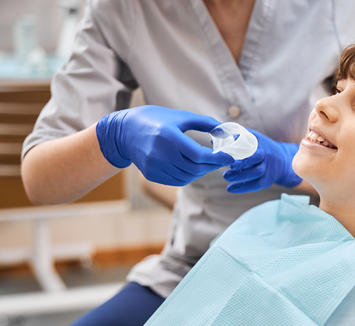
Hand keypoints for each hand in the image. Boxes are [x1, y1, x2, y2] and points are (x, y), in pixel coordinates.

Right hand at [95, 105, 234, 185]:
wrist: (124, 131)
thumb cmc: (154, 120)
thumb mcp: (179, 116)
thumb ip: (203, 122)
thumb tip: (224, 128)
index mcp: (169, 137)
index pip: (199, 155)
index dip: (218, 158)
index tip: (230, 157)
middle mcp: (160, 154)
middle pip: (196, 168)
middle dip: (212, 165)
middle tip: (221, 160)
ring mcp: (155, 166)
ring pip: (188, 177)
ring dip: (201, 172)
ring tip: (207, 163)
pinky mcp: (151, 174)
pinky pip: (177, 181)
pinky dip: (189, 176)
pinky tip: (193, 168)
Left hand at [222, 128, 301, 192]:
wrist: (283, 160)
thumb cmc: (263, 147)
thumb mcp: (255, 138)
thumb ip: (239, 135)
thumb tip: (217, 134)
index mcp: (262, 146)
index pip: (253, 147)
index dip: (242, 150)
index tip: (229, 152)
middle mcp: (266, 158)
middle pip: (256, 161)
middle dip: (242, 164)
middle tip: (228, 166)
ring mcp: (267, 170)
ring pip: (255, 174)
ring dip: (240, 176)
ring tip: (226, 176)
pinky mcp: (266, 181)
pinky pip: (255, 185)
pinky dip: (242, 188)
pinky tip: (229, 189)